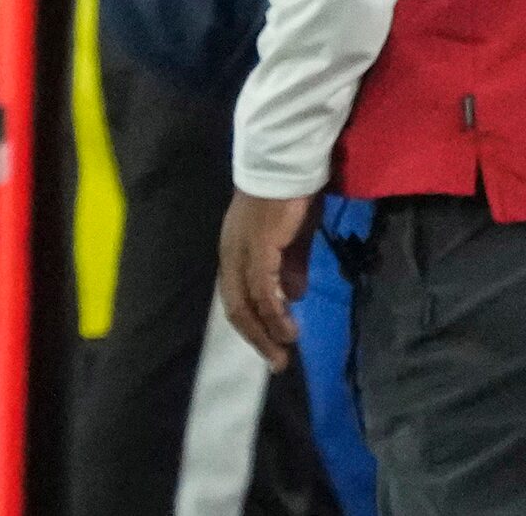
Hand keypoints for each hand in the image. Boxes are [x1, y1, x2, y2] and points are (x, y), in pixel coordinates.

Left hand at [216, 190, 317, 370]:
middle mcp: (232, 253)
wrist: (288, 163)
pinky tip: (288, 327)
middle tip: (278, 362)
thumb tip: (294, 299)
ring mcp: (242, 249)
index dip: (253, 324)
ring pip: (247, 301)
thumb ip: (291, 267)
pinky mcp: (259, 246)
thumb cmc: (290, 197)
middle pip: (235, 306)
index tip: (273, 348)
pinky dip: (274, 312)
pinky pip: (263, 288)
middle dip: (256, 338)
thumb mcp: (292, 239)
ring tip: (285, 351)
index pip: (237, 296)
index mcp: (235, 251)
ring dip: (266, 331)